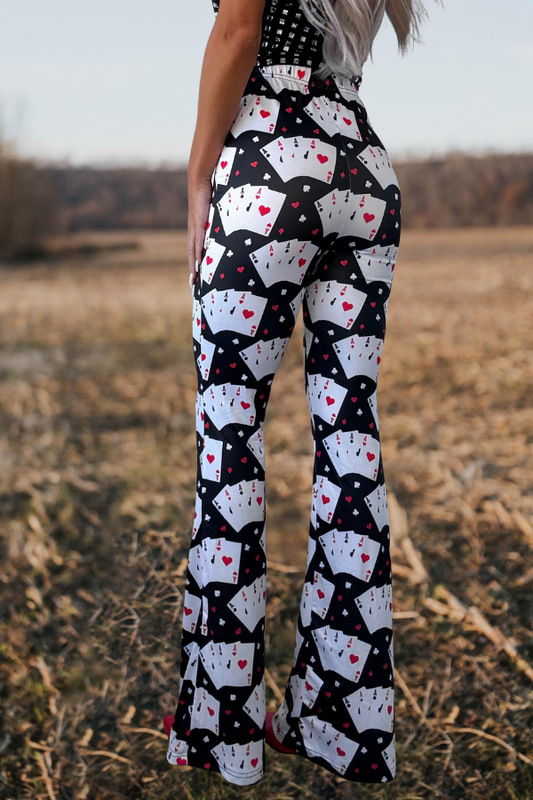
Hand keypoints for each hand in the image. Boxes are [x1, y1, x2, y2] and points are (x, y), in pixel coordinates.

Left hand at [187, 175, 213, 290]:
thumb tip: (233, 219)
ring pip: (192, 252)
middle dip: (192, 271)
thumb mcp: (218, 207)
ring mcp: (195, 226)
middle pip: (191, 254)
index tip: (196, 276)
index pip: (195, 249)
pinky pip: (197, 242)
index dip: (195, 263)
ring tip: (194, 281)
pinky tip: (197, 265)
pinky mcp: (198, 222)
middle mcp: (194, 229)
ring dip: (193, 267)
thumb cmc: (210, 187)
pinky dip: (197, 255)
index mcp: (198, 227)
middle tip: (193, 287)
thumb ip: (221, 216)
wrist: (201, 175)